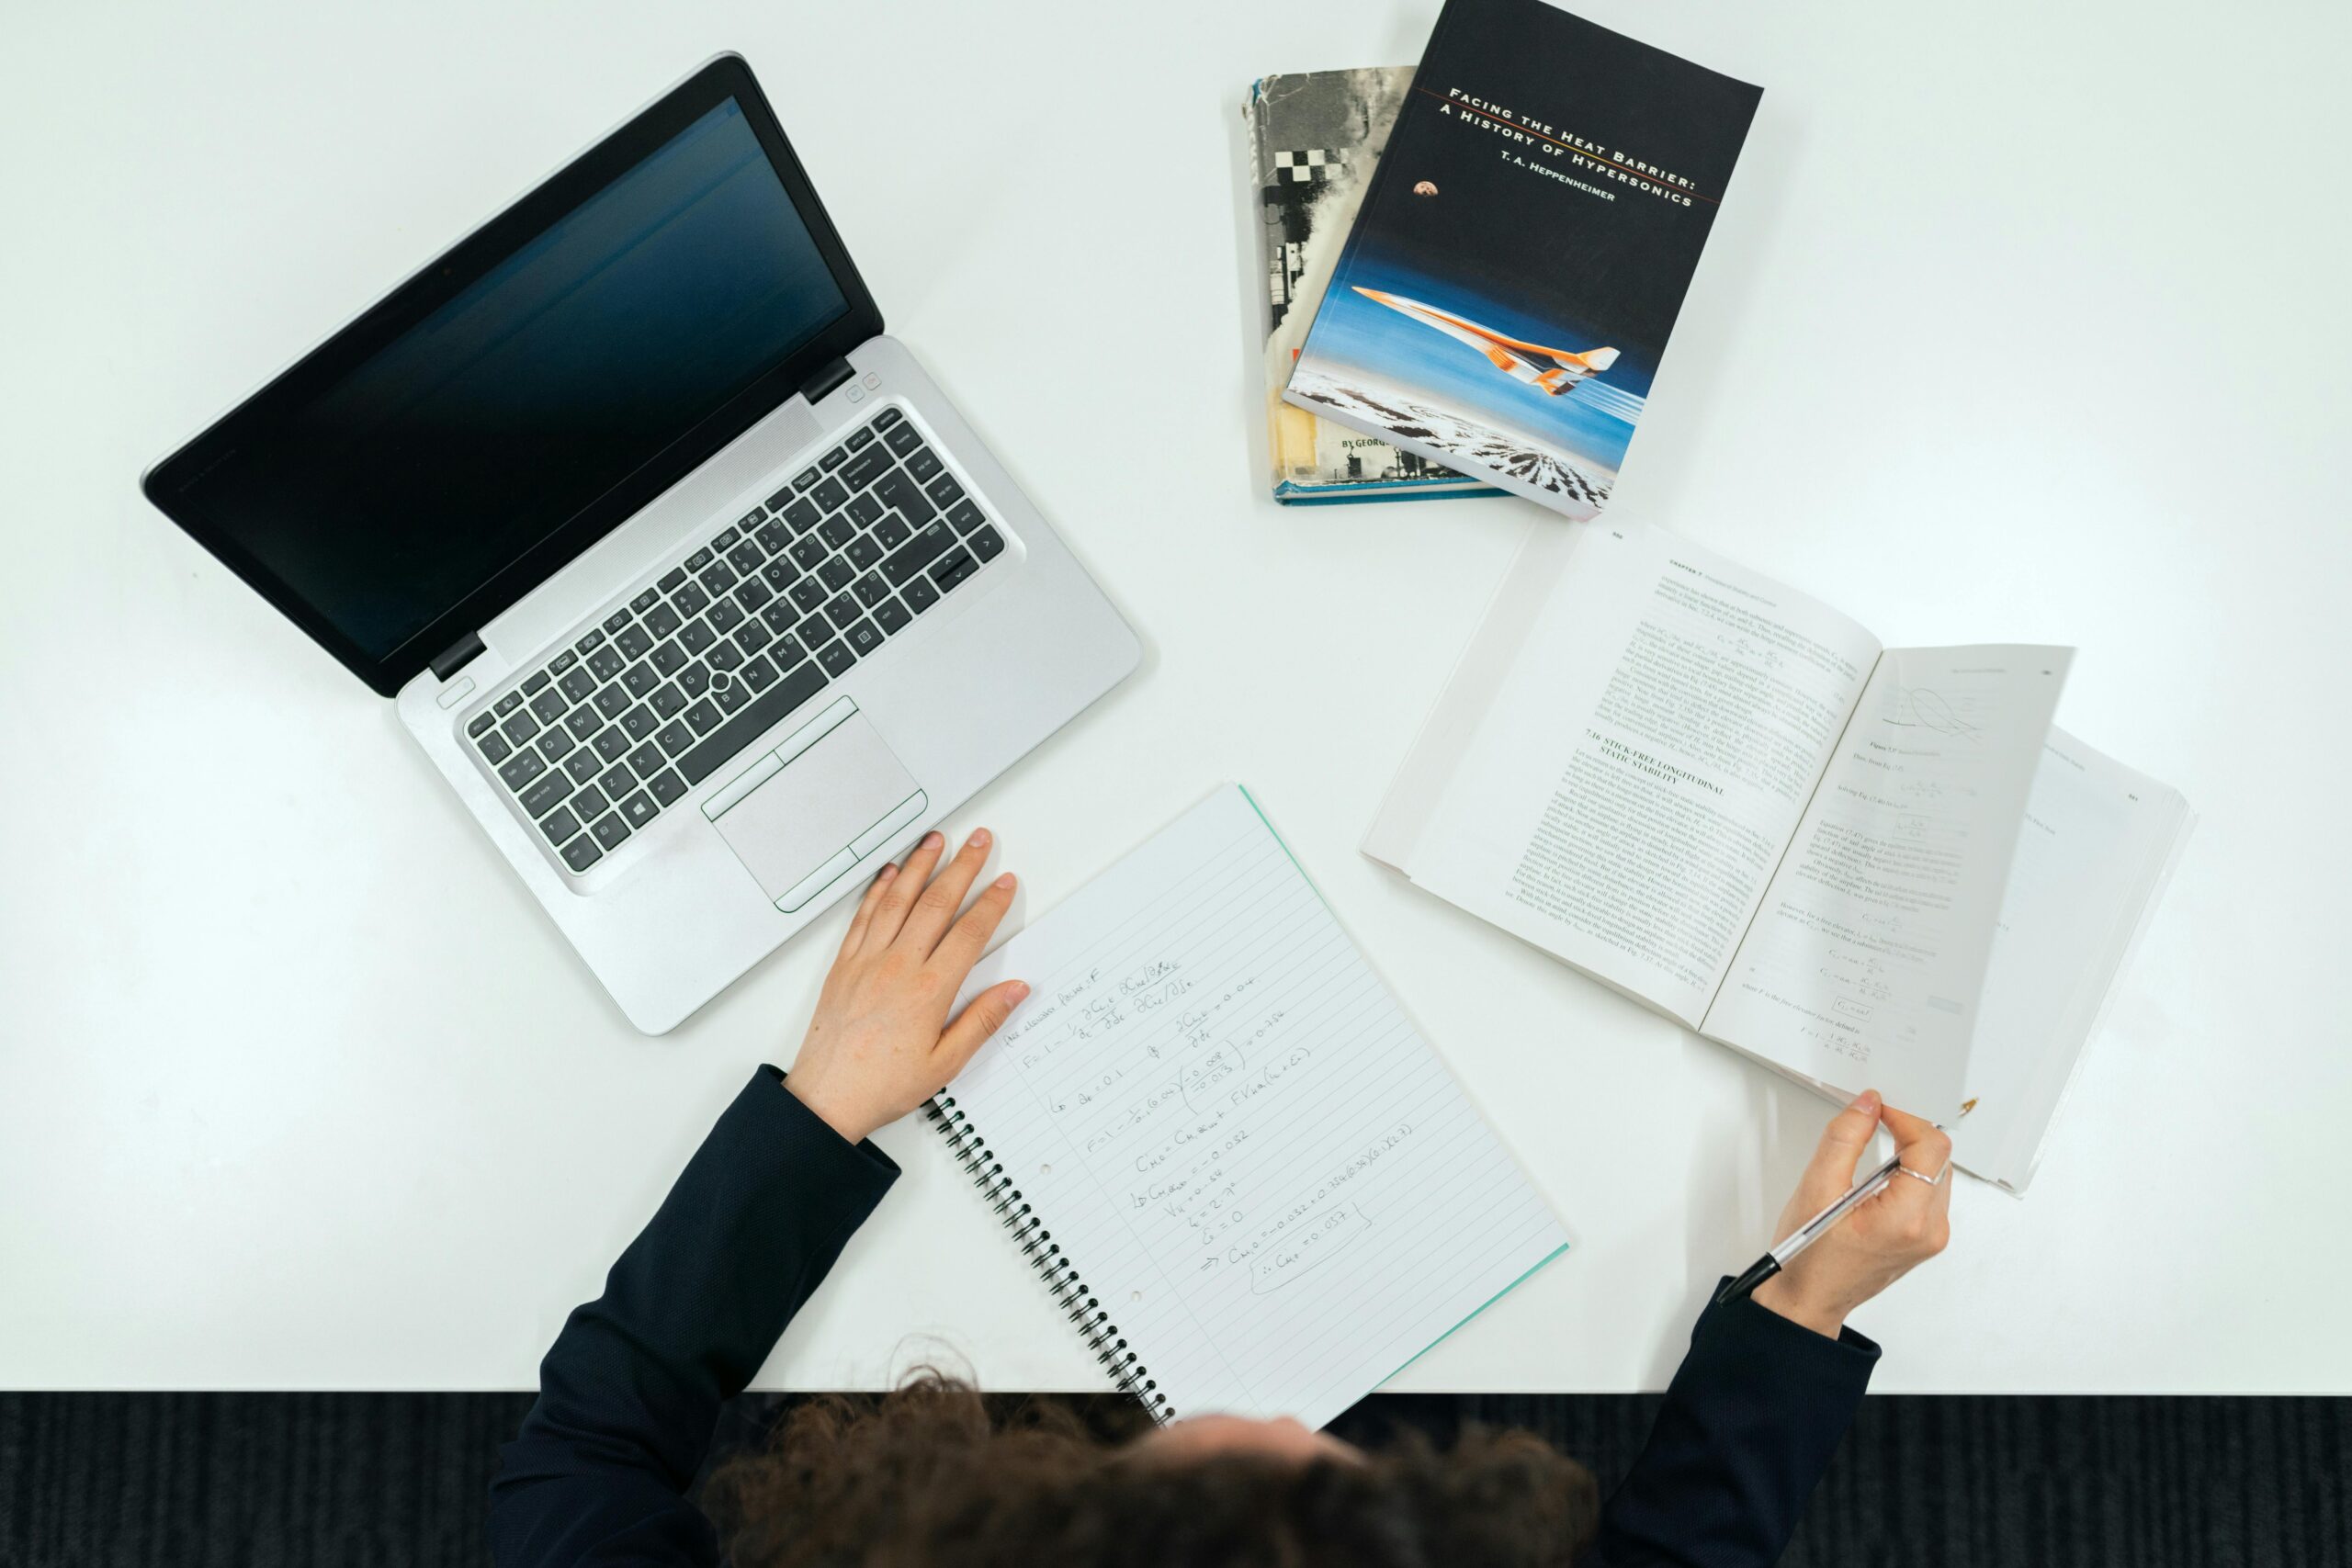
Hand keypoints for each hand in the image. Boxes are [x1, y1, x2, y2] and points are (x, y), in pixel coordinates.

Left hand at [783, 829, 1027, 1144]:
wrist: (827, 1096)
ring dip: (920, 865)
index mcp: (928, 991)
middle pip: (936, 903)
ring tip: (936, 840)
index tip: (1003, 883)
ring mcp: (867, 961)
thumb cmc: (881, 1085)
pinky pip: (864, 916)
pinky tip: (890, 874)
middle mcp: (897, 967)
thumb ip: (982, 1022)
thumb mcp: (945, 1064)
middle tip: (979, 841)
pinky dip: (879, 890)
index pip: (969, 933)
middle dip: (962, 867)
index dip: (990, 903)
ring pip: (898, 899)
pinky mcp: (844, 964)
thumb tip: (1014, 992)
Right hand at [1751, 1090, 1951, 1338]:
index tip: (1878, 1110)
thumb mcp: (1817, 1188)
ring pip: (1936, 1173)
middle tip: (1873, 1124)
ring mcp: (1931, 1237)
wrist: (1809, 1298)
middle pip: (1938, 1158)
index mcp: (1907, 1219)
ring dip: (1908, 1154)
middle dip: (1907, 1133)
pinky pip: (1929, 1192)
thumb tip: (1867, 1105)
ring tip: (1870, 1156)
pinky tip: (1877, 1179)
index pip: (1930, 1147)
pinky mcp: (1926, 1239)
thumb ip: (1845, 1138)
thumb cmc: (1809, 1257)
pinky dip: (1908, 1175)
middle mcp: (1930, 1230)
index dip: (1905, 1118)